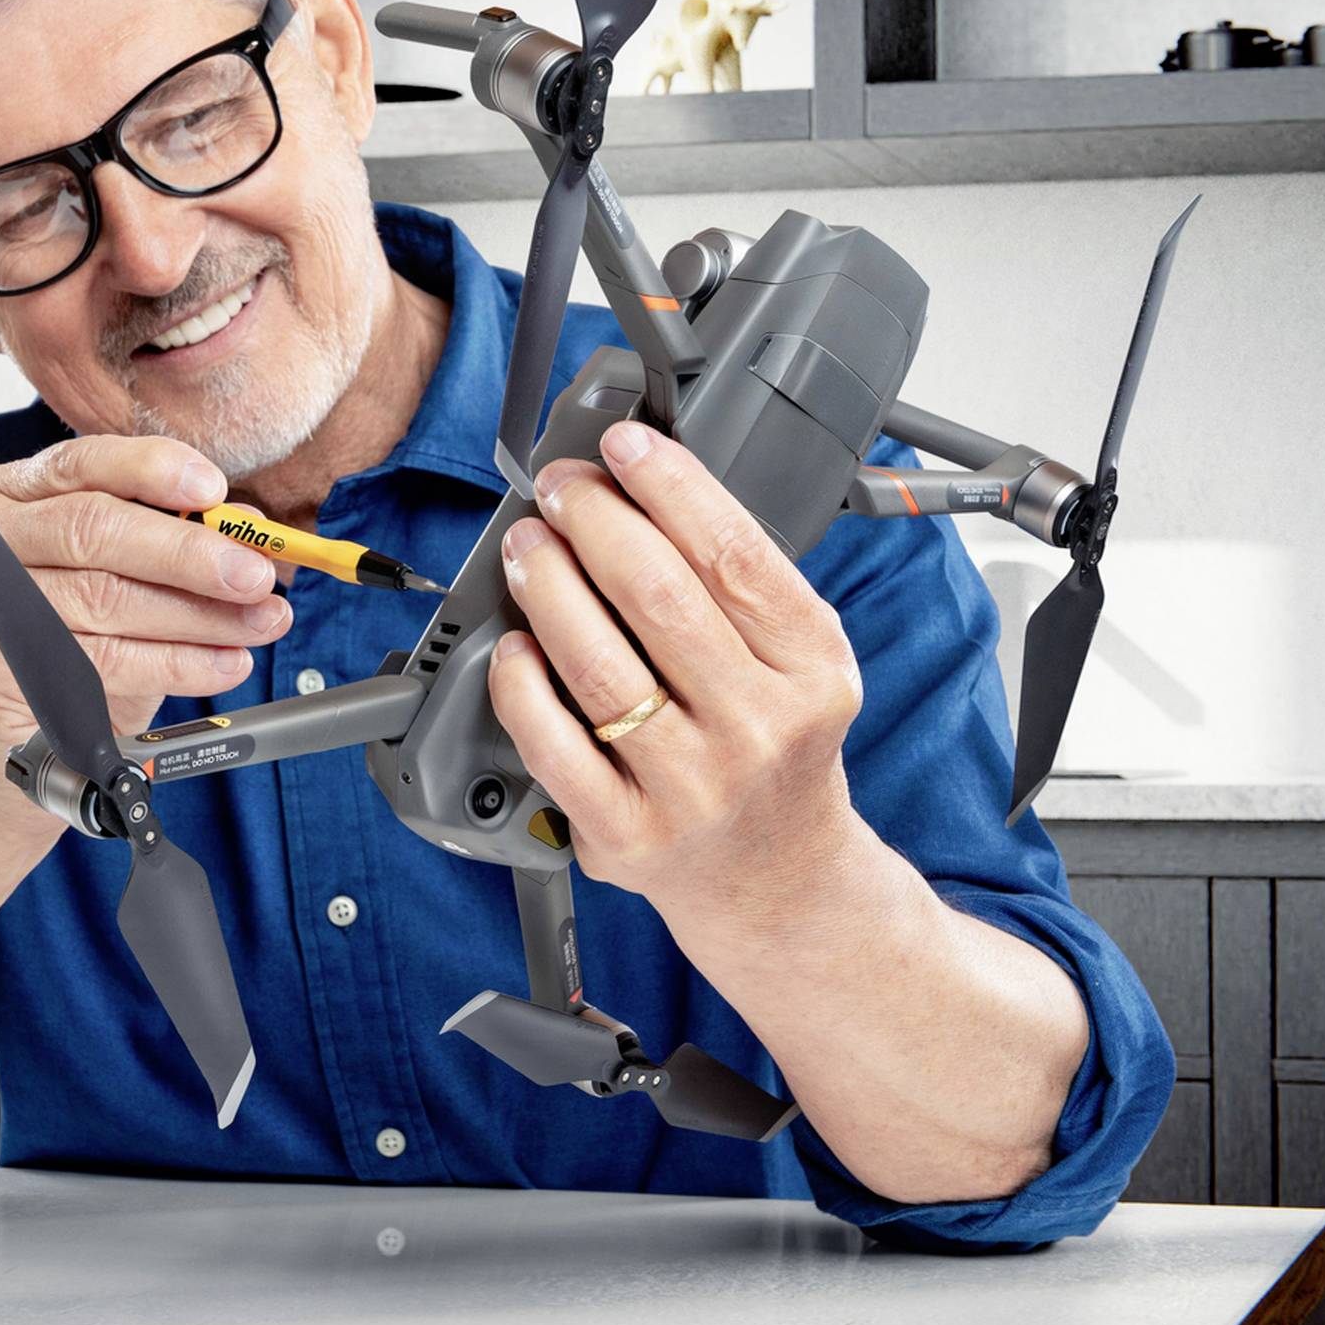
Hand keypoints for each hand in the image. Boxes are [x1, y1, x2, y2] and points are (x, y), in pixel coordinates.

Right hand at [0, 435, 293, 829]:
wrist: (10, 751)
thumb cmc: (69, 651)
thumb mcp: (121, 583)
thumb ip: (174, 544)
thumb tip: (248, 523)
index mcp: (6, 495)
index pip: (79, 464)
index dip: (150, 470)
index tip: (213, 490)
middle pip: (93, 530)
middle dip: (188, 553)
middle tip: (254, 575)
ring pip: (105, 597)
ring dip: (198, 615)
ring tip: (259, 623)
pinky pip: (101, 660)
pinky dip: (177, 663)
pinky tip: (223, 664)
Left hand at [485, 420, 868, 921]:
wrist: (776, 879)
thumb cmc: (772, 750)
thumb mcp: (800, 664)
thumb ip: (742, 586)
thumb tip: (643, 488)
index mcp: (812, 670)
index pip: (734, 553)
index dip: (668, 486)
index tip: (623, 445)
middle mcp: (759, 728)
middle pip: (659, 597)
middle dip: (594, 521)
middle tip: (560, 487)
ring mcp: (693, 786)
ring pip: (599, 664)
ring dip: (549, 585)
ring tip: (527, 546)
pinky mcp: (629, 833)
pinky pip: (555, 743)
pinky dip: (522, 682)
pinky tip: (511, 643)